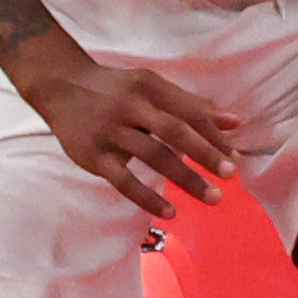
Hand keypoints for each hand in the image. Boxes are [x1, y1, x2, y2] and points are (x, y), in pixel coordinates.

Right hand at [16, 33, 251, 212]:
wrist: (60, 87)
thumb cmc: (114, 89)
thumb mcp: (149, 86)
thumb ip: (189, 104)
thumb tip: (233, 123)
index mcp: (148, 87)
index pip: (187, 110)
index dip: (213, 131)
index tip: (236, 152)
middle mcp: (130, 107)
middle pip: (174, 131)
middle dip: (205, 153)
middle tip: (231, 174)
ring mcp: (111, 132)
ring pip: (154, 157)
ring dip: (186, 178)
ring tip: (212, 197)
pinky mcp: (94, 157)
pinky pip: (124, 181)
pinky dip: (148, 198)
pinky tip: (170, 212)